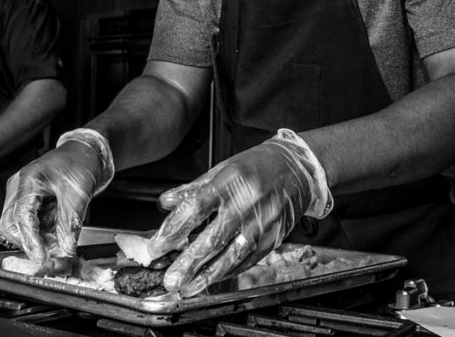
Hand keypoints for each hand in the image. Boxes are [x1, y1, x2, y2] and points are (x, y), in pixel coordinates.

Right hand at [0, 132, 112, 270]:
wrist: (87, 151)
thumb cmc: (81, 162)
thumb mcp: (79, 194)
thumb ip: (70, 224)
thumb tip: (65, 253)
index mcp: (28, 180)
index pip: (21, 217)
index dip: (30, 241)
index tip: (42, 259)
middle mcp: (19, 189)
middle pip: (12, 226)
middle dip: (30, 244)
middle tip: (51, 258)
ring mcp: (23, 195)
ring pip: (21, 229)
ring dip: (39, 242)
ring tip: (60, 250)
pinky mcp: (31, 203)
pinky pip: (32, 225)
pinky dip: (44, 236)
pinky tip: (58, 241)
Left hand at [151, 129, 330, 296]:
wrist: (296, 168)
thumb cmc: (257, 166)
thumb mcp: (222, 169)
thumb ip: (193, 188)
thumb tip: (166, 203)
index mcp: (230, 182)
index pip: (196, 208)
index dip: (174, 229)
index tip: (157, 245)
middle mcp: (247, 203)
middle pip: (213, 237)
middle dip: (188, 261)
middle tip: (170, 278)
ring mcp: (262, 223)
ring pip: (232, 255)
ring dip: (207, 275)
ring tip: (188, 288)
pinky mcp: (273, 238)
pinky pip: (248, 260)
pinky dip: (228, 272)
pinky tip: (212, 279)